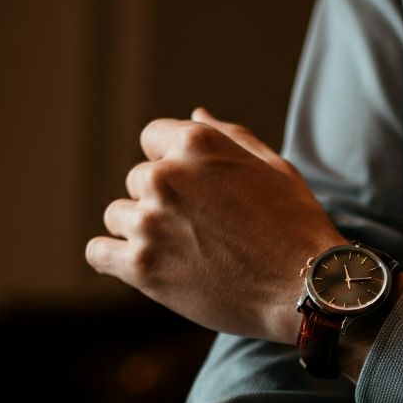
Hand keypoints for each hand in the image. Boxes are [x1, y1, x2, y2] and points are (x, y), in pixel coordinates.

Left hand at [86, 108, 344, 345]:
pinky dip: (110, 258)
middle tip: (197, 233)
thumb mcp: (272, 166)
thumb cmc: (295, 227)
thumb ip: (227, 137)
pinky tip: (133, 266)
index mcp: (196, 143)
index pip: (152, 140)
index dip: (172, 167)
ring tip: (179, 254)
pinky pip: (97, 252)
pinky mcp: (141, 266)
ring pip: (117, 216)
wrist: (304, 287)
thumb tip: (193, 114)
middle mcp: (166, 176)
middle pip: (137, 182)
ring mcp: (150, 222)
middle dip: (161, 203)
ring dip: (140, 232)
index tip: (193, 195)